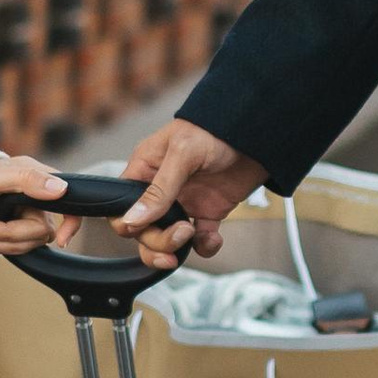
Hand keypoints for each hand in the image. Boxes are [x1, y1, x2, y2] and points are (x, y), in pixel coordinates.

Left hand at [0, 157, 70, 253]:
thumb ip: (27, 180)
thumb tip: (61, 189)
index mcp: (35, 176)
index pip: (68, 198)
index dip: (71, 222)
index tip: (62, 241)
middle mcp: (33, 195)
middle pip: (42, 230)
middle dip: (11, 235)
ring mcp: (22, 214)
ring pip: (30, 242)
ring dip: (3, 242)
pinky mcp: (11, 228)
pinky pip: (18, 248)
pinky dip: (0, 247)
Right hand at [119, 120, 265, 269]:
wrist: (257, 131)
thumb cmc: (214, 130)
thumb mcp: (182, 153)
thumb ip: (158, 190)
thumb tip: (132, 221)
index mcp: (144, 171)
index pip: (120, 207)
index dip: (127, 224)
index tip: (144, 230)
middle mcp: (160, 189)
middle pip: (143, 230)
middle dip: (158, 240)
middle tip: (182, 233)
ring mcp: (184, 202)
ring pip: (166, 240)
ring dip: (176, 247)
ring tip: (193, 235)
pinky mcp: (207, 211)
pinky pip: (198, 240)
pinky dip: (204, 246)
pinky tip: (214, 237)